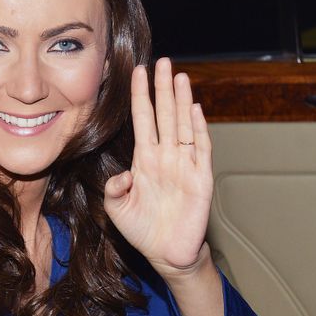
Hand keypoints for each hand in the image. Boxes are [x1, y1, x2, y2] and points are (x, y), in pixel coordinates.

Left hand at [104, 58, 212, 278]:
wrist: (167, 254)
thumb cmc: (142, 230)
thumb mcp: (117, 210)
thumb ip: (114, 190)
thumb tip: (123, 175)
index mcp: (145, 160)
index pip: (143, 120)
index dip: (140, 96)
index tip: (136, 71)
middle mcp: (166, 156)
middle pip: (165, 114)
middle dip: (162, 88)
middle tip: (162, 61)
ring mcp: (184, 165)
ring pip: (183, 125)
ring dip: (181, 101)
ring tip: (178, 76)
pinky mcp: (201, 179)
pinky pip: (201, 149)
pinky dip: (198, 129)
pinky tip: (194, 109)